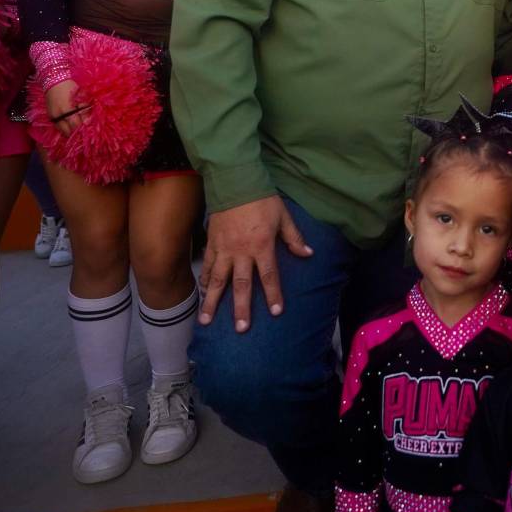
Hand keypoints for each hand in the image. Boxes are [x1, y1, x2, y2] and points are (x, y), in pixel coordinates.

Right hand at [44, 80, 88, 137]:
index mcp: (66, 110)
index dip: (83, 129)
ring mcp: (52, 116)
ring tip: (77, 125)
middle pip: (68, 131)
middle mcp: (58, 115)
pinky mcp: (50, 115)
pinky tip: (71, 123)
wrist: (53, 79)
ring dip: (70, 130)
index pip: (76, 126)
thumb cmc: (70, 86)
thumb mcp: (81, 96)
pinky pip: (58, 126)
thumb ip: (85, 109)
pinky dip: (65, 126)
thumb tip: (88, 122)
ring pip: (62, 130)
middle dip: (76, 131)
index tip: (89, 128)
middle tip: (84, 129)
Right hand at [198, 195, 313, 331]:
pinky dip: (204, 281)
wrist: (235, 182)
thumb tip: (308, 253)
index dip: (274, 294)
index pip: (269, 275)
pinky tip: (203, 294)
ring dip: (213, 302)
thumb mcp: (284, 216)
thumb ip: (294, 238)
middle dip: (241, 308)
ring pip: (218, 280)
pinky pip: (207, 266)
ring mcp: (224, 249)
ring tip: (207, 322)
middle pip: (242, 284)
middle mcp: (242, 252)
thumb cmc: (263, 200)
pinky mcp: (211, 244)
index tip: (276, 312)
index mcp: (262, 246)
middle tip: (241, 328)